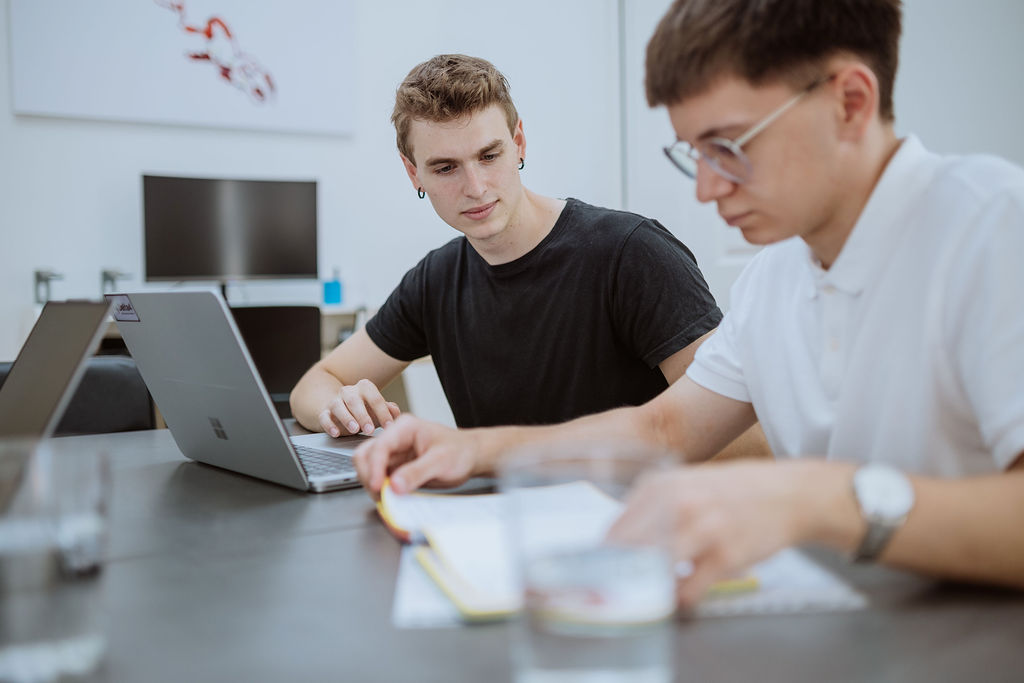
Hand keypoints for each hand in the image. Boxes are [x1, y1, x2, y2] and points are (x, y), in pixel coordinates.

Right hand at [319, 379, 400, 436]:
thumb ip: (389, 410)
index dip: (383, 412)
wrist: (343, 410)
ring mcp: (335, 401)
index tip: (389, 426)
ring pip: (337, 406)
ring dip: (346, 418)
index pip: (375, 398)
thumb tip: (395, 412)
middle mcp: (348, 392)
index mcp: (365, 387)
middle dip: (363, 416)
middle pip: (354, 400)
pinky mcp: (324, 413)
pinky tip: (336, 433)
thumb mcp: (379, 410)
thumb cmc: (365, 410)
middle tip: (370, 430)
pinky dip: (329, 425)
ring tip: (355, 430)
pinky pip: (324, 417)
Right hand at [352, 414, 481, 498]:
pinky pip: (380, 480)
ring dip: (373, 485)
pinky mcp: (396, 469)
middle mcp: (395, 440)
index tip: (378, 487)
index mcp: (404, 428)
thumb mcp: (442, 461)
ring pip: (368, 468)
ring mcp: (394, 455)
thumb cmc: (460, 451)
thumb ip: (418, 472)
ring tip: (387, 499)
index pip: (379, 446)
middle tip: (381, 495)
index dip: (374, 468)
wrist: (470, 457)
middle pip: (365, 455)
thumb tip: (396, 485)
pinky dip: (382, 491)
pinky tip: (392, 499)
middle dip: (368, 476)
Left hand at [608, 460, 854, 606]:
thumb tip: (617, 539)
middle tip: (624, 585)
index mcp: (662, 485)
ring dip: (650, 585)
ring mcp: (702, 530)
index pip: (617, 528)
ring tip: (654, 589)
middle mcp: (678, 504)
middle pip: (629, 550)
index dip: (608, 555)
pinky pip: (687, 590)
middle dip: (623, 572)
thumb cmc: (733, 491)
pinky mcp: (724, 556)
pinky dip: (680, 598)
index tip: (606, 570)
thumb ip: (653, 505)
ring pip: (655, 569)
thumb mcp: (687, 482)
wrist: (788, 494)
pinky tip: (684, 592)